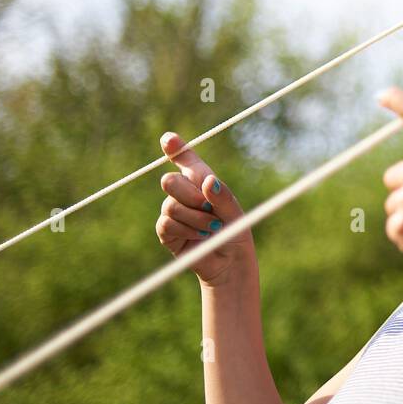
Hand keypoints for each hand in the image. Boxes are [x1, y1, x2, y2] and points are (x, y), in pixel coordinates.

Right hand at [155, 132, 255, 286]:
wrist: (230, 263)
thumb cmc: (235, 233)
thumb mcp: (236, 213)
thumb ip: (223, 197)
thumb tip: (209, 182)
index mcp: (202, 181)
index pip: (186, 160)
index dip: (175, 148)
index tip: (168, 140)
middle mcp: (185, 193)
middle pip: (169, 180)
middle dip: (189, 194)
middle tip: (208, 207)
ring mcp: (173, 212)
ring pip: (170, 205)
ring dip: (194, 217)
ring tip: (212, 227)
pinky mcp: (167, 232)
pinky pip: (166, 224)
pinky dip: (187, 229)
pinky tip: (201, 235)